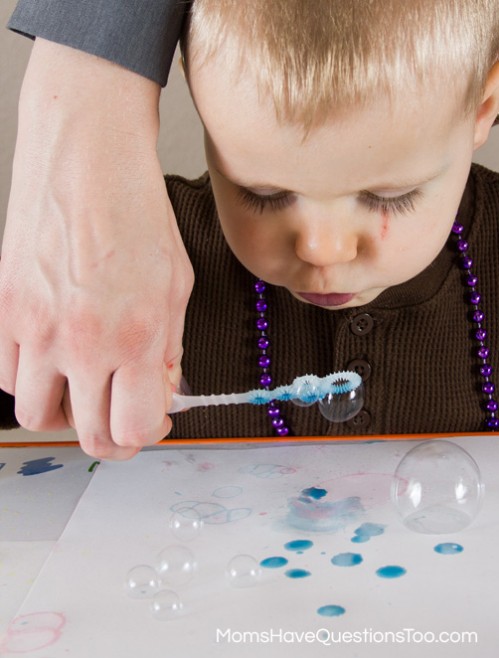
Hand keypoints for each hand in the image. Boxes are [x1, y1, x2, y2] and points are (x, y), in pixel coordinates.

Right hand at [0, 40, 193, 458]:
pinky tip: (54, 355)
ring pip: (38, 416)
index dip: (146, 434)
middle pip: (87, 437)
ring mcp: (36, 329)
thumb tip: (160, 394)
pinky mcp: (5, 310)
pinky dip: (33, 378)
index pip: (132, 431)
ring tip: (84, 383)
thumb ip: (168, 351)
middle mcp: (81, 342)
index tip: (151, 419)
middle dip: (110, 434)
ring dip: (66, 410)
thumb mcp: (176, 286)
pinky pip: (8, 375)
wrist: (86, 158)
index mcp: (136, 337)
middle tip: (120, 412)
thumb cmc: (137, 212)